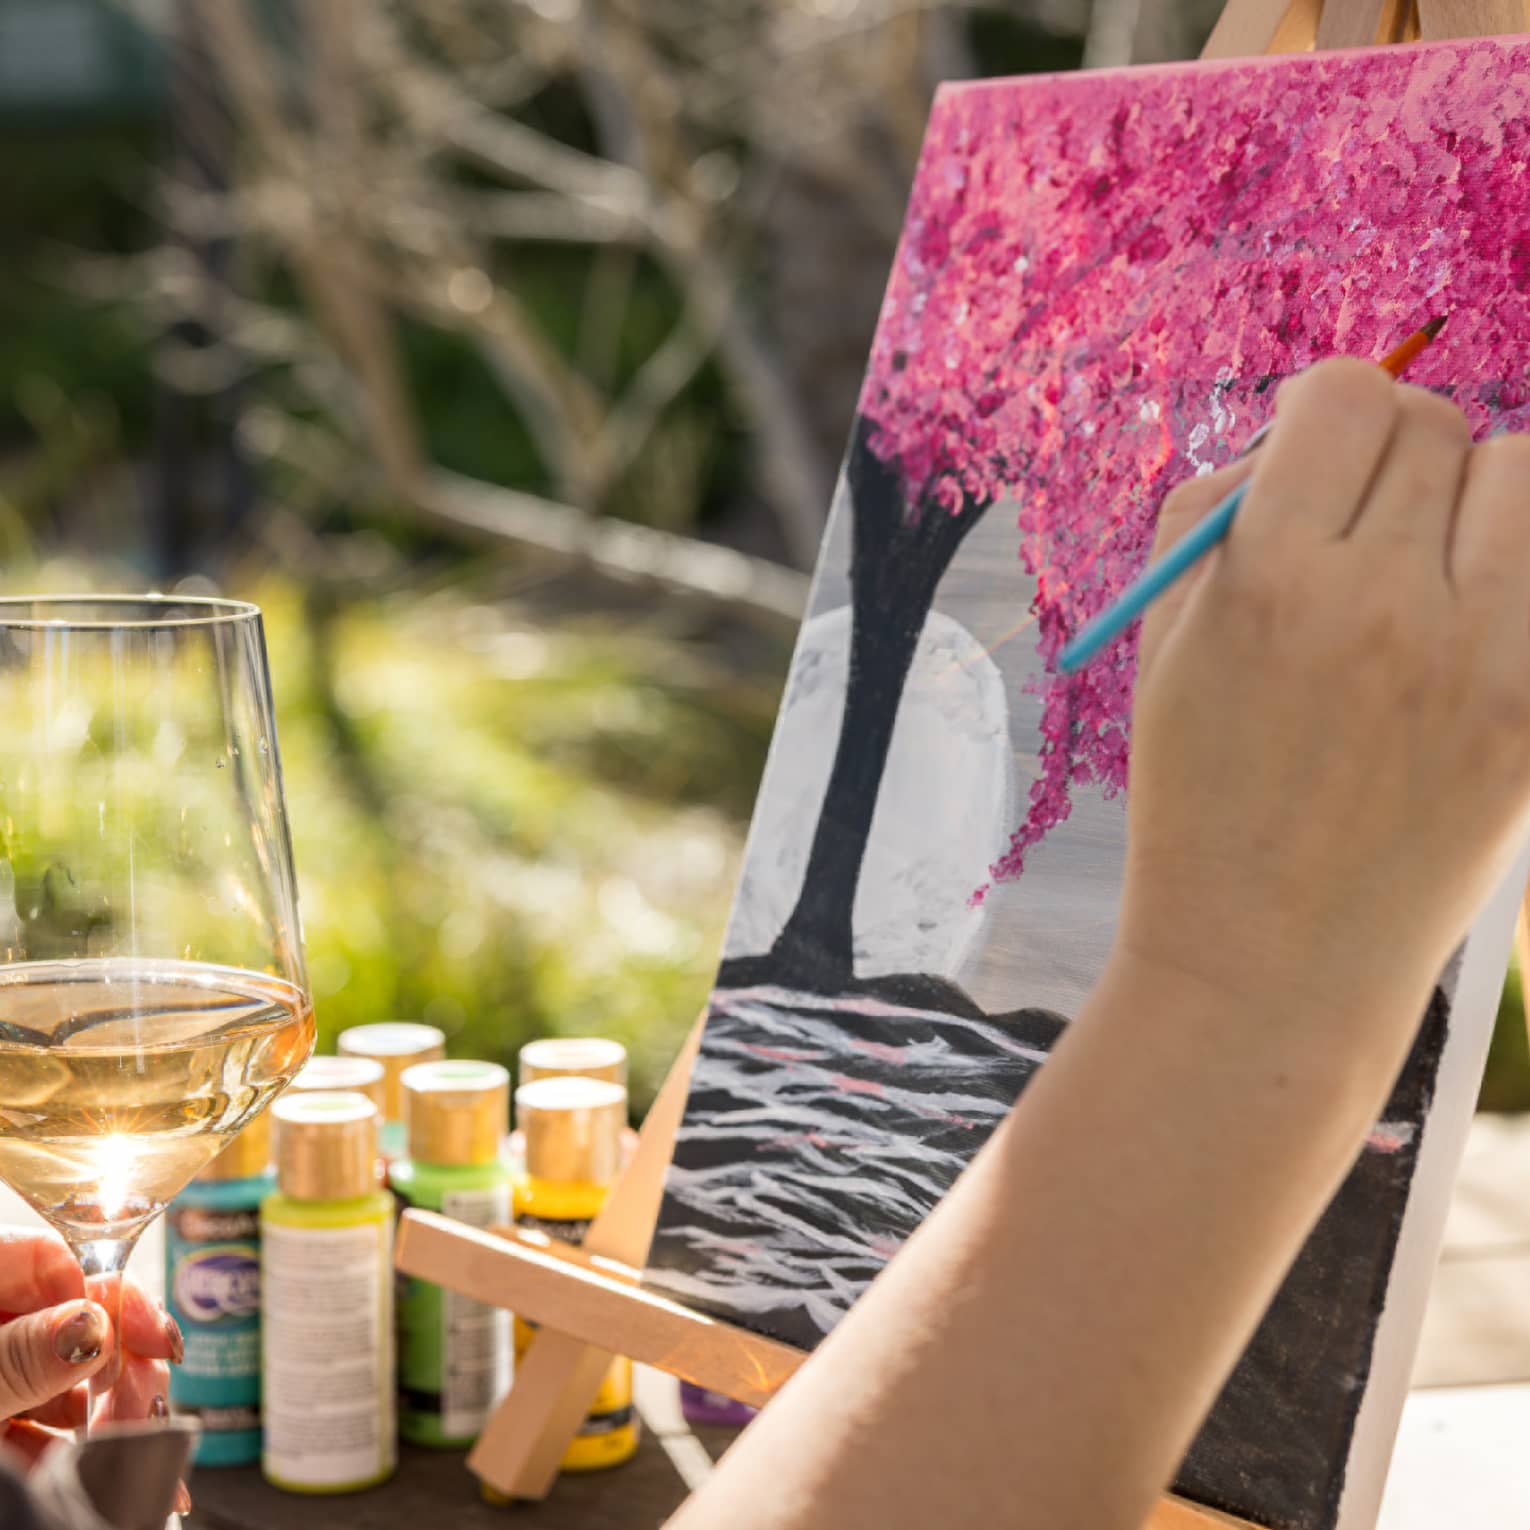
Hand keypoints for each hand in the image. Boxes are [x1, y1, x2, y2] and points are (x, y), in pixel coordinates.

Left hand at [0, 1229, 186, 1510]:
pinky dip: (88, 1452)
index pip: (55, 1255)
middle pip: (76, 1318)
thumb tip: (96, 1322)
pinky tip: (129, 1470)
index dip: (113, 1290)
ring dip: (118, 1414)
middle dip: (125, 1365)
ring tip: (145, 1449)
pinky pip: (47, 1429)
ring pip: (69, 1381)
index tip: (155, 1337)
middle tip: (150, 1407)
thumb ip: (17, 1356)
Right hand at [1126, 358, 1529, 1038]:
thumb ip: (1206, 516)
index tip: (1318, 451)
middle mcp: (1384, 603)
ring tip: (1435, 573)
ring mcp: (1481, 657)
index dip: (1326, 410)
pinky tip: (1474, 624)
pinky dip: (1518, 570)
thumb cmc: (1199, 795)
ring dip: (1478, 500)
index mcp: (1267, 580)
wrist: (1269, 958)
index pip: (1343, 396)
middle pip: (1437, 425)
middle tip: (1370, 528)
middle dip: (1397, 456)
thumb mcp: (1160, 649)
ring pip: (1525, 474)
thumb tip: (1291, 434)